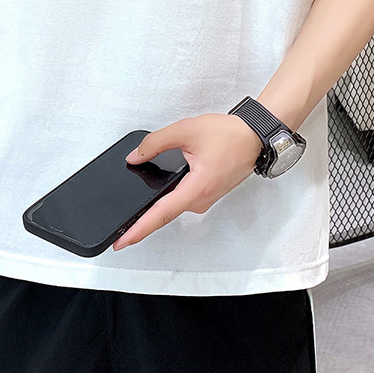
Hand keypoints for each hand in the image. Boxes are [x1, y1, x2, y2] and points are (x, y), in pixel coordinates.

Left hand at [111, 113, 263, 250]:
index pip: (162, 213)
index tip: (123, 241)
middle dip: (142, 222)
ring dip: (156, 209)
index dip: (140, 229)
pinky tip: (157, 197)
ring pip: (174, 206)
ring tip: (134, 216)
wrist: (254, 136)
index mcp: (197, 187)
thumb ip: (156, 143)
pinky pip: (183, 200)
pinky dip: (168, 200)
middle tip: (120, 232)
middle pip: (165, 214)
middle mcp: (202, 199)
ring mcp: (206, 199)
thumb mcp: (186, 130)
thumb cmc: (229, 135)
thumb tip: (135, 157)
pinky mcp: (207, 194)